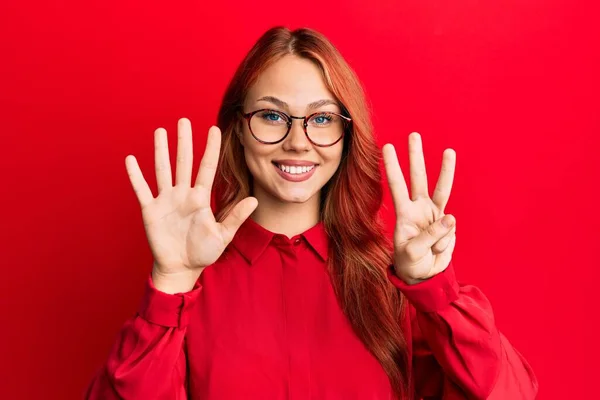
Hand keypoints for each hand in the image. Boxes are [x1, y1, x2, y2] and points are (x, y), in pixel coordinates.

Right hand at [125, 118, 257, 292]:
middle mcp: (183, 194)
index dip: (211, 149)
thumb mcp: (223, 235)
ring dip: (161, 151)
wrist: (181, 268)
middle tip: (183, 120)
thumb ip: (236, 217)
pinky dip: (135, 176)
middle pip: (183, 162)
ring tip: (160, 131)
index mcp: (200, 198)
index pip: (207, 167)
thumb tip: (254, 200)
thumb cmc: (203, 252)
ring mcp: (166, 201)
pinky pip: (142, 190)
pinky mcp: (151, 211)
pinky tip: (131, 160)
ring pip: (163, 170)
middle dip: (184, 141)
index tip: (214, 129)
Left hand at [383, 132, 456, 284]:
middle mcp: (418, 209)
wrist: (424, 276)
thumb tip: (450, 217)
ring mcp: (434, 215)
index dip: (392, 167)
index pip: (396, 186)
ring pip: (441, 188)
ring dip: (445, 169)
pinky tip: (438, 251)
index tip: (386, 147)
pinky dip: (446, 240)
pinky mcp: (447, 225)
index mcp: (404, 214)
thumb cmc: (410, 263)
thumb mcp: (413, 253)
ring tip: (448, 151)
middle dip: (415, 156)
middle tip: (413, 135)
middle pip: (418, 177)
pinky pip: (451, 227)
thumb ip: (431, 236)